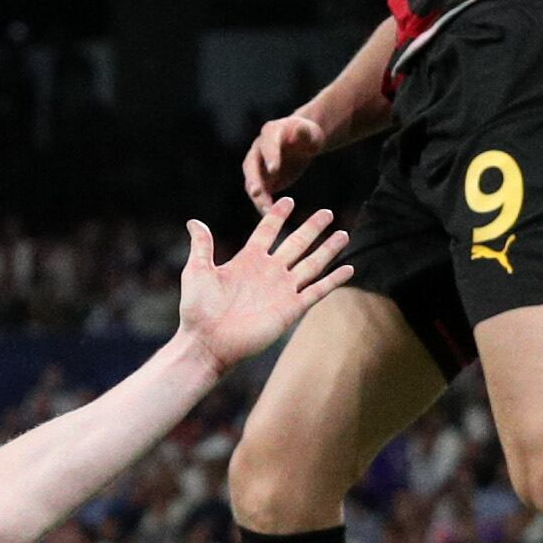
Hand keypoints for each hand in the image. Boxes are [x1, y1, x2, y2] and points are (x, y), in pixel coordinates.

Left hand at [176, 199, 352, 371]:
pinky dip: (333, 280)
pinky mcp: (291, 308)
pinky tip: (349, 269)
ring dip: (327, 250)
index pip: (267, 232)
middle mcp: (269, 272)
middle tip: (327, 213)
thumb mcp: (198, 271)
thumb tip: (193, 222)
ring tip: (343, 235)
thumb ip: (202, 245)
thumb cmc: (198, 309)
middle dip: (312, 228)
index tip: (288, 201)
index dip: (277, 216)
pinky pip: (317, 291)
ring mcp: (282, 290)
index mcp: (247, 260)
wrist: (207, 341)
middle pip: (296, 244)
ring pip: (311, 264)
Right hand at [241, 108, 332, 207]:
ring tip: (266, 210)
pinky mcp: (261, 179)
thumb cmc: (308, 135)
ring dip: (257, 196)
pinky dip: (263, 203)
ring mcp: (257, 164)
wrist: (302, 143)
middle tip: (256, 192)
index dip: (270, 156)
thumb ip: (304, 132)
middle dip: (253, 179)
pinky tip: (270, 214)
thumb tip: (299, 129)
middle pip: (251, 164)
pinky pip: (259, 193)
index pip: (268, 144)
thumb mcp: (310, 133)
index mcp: (271, 132)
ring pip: (252, 182)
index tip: (274, 169)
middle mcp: (258, 148)